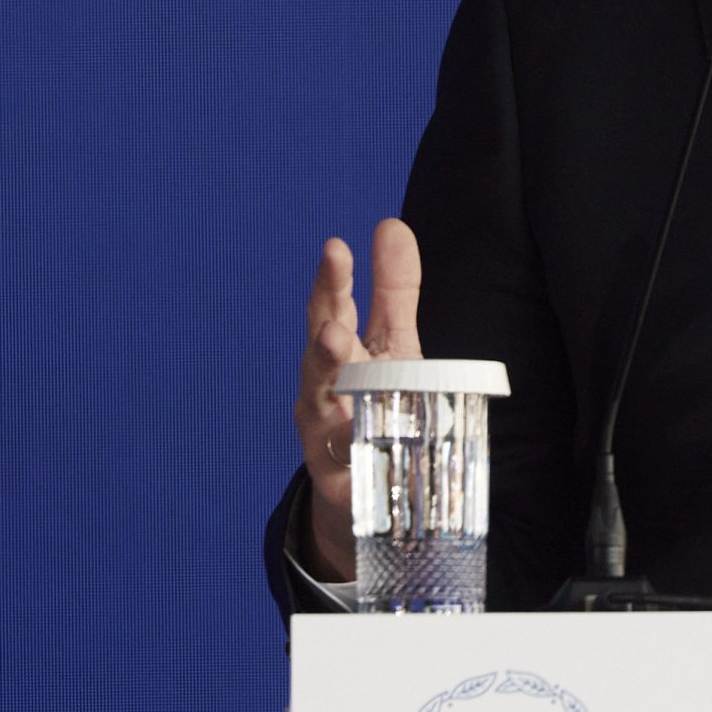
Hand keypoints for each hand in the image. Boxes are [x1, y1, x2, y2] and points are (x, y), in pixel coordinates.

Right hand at [294, 218, 422, 578]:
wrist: (364, 487)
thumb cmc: (375, 399)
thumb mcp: (391, 343)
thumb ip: (392, 289)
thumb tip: (391, 224)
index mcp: (337, 352)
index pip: (330, 310)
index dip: (332, 282)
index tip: (336, 248)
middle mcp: (322, 390)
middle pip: (319, 364)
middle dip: (324, 346)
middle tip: (332, 328)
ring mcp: (326, 437)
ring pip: (325, 415)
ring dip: (334, 401)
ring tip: (341, 376)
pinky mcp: (343, 480)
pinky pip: (353, 466)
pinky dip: (361, 454)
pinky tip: (370, 442)